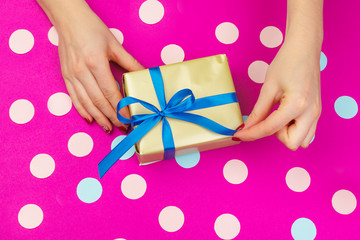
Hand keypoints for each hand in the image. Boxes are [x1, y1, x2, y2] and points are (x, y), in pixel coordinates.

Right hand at [53, 1, 143, 132]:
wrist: (69, 20)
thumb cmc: (93, 30)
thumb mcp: (115, 45)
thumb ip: (130, 63)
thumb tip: (144, 75)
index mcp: (96, 63)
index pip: (110, 92)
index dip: (120, 108)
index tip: (128, 119)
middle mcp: (82, 71)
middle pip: (98, 101)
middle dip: (111, 117)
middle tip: (122, 127)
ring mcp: (72, 75)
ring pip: (86, 103)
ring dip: (98, 118)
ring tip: (108, 128)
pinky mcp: (65, 76)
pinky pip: (74, 98)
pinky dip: (82, 110)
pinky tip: (90, 119)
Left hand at [233, 38, 321, 149]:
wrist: (305, 49)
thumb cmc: (287, 63)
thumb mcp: (268, 88)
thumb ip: (258, 112)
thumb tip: (247, 127)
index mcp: (297, 105)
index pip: (269, 129)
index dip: (251, 134)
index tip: (239, 135)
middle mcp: (310, 113)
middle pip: (291, 144)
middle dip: (276, 135)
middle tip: (269, 118)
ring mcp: (316, 113)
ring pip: (302, 142)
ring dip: (287, 134)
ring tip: (279, 115)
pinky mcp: (317, 112)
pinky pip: (307, 133)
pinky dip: (295, 130)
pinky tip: (286, 115)